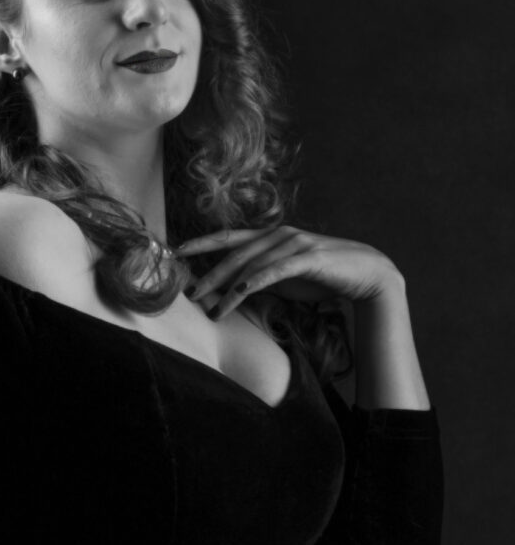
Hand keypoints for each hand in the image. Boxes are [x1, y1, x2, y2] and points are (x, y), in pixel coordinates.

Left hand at [174, 225, 403, 319]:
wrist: (366, 275)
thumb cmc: (322, 277)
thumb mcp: (284, 279)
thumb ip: (259, 279)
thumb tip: (231, 290)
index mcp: (270, 236)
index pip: (228, 237)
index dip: (202, 243)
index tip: (177, 252)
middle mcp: (278, 234)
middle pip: (233, 254)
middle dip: (208, 274)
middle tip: (188, 293)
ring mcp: (292, 243)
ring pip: (249, 265)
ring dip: (227, 289)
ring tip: (210, 309)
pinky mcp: (306, 257)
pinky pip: (272, 271)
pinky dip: (251, 283)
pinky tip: (235, 294)